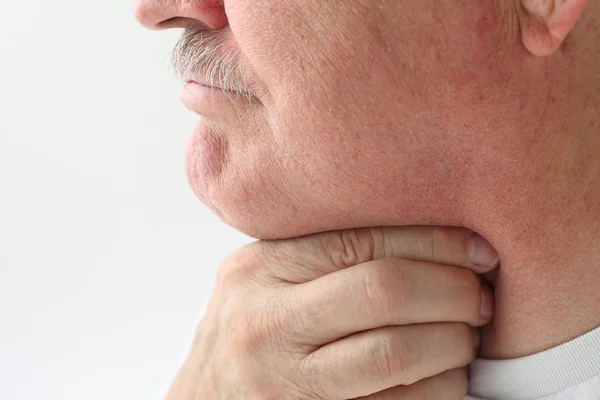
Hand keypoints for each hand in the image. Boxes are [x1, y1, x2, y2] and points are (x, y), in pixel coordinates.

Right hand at [166, 226, 497, 399]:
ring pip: (397, 354)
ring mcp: (287, 383)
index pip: (363, 241)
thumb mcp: (263, 278)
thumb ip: (320, 253)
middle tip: (480, 296)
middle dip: (452, 290)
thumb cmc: (246, 331)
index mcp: (259, 271)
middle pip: (384, 291)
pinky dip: (441, 387)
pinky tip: (446, 373)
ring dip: (454, 342)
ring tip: (467, 334)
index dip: (435, 243)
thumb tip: (425, 235)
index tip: (477, 251)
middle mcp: (267, 324)